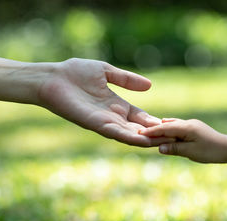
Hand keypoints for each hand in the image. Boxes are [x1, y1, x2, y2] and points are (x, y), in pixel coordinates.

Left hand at [38, 58, 173, 146]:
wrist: (52, 78)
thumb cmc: (74, 72)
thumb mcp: (106, 72)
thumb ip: (126, 79)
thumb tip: (149, 86)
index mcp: (115, 104)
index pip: (139, 116)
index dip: (154, 122)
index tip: (171, 126)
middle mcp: (111, 116)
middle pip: (137, 128)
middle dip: (154, 134)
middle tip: (175, 139)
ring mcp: (103, 121)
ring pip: (128, 134)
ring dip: (145, 139)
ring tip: (164, 143)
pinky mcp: (93, 123)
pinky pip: (114, 132)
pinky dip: (129, 137)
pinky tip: (142, 141)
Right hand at [139, 118, 226, 162]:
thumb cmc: (210, 151)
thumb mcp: (191, 152)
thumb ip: (174, 149)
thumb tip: (159, 147)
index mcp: (186, 128)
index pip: (164, 128)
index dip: (151, 131)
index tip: (139, 133)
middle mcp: (188, 123)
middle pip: (167, 125)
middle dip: (153, 128)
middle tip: (139, 131)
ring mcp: (191, 124)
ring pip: (172, 124)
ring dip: (161, 127)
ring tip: (148, 129)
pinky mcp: (194, 127)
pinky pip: (178, 126)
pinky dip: (169, 127)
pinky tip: (165, 127)